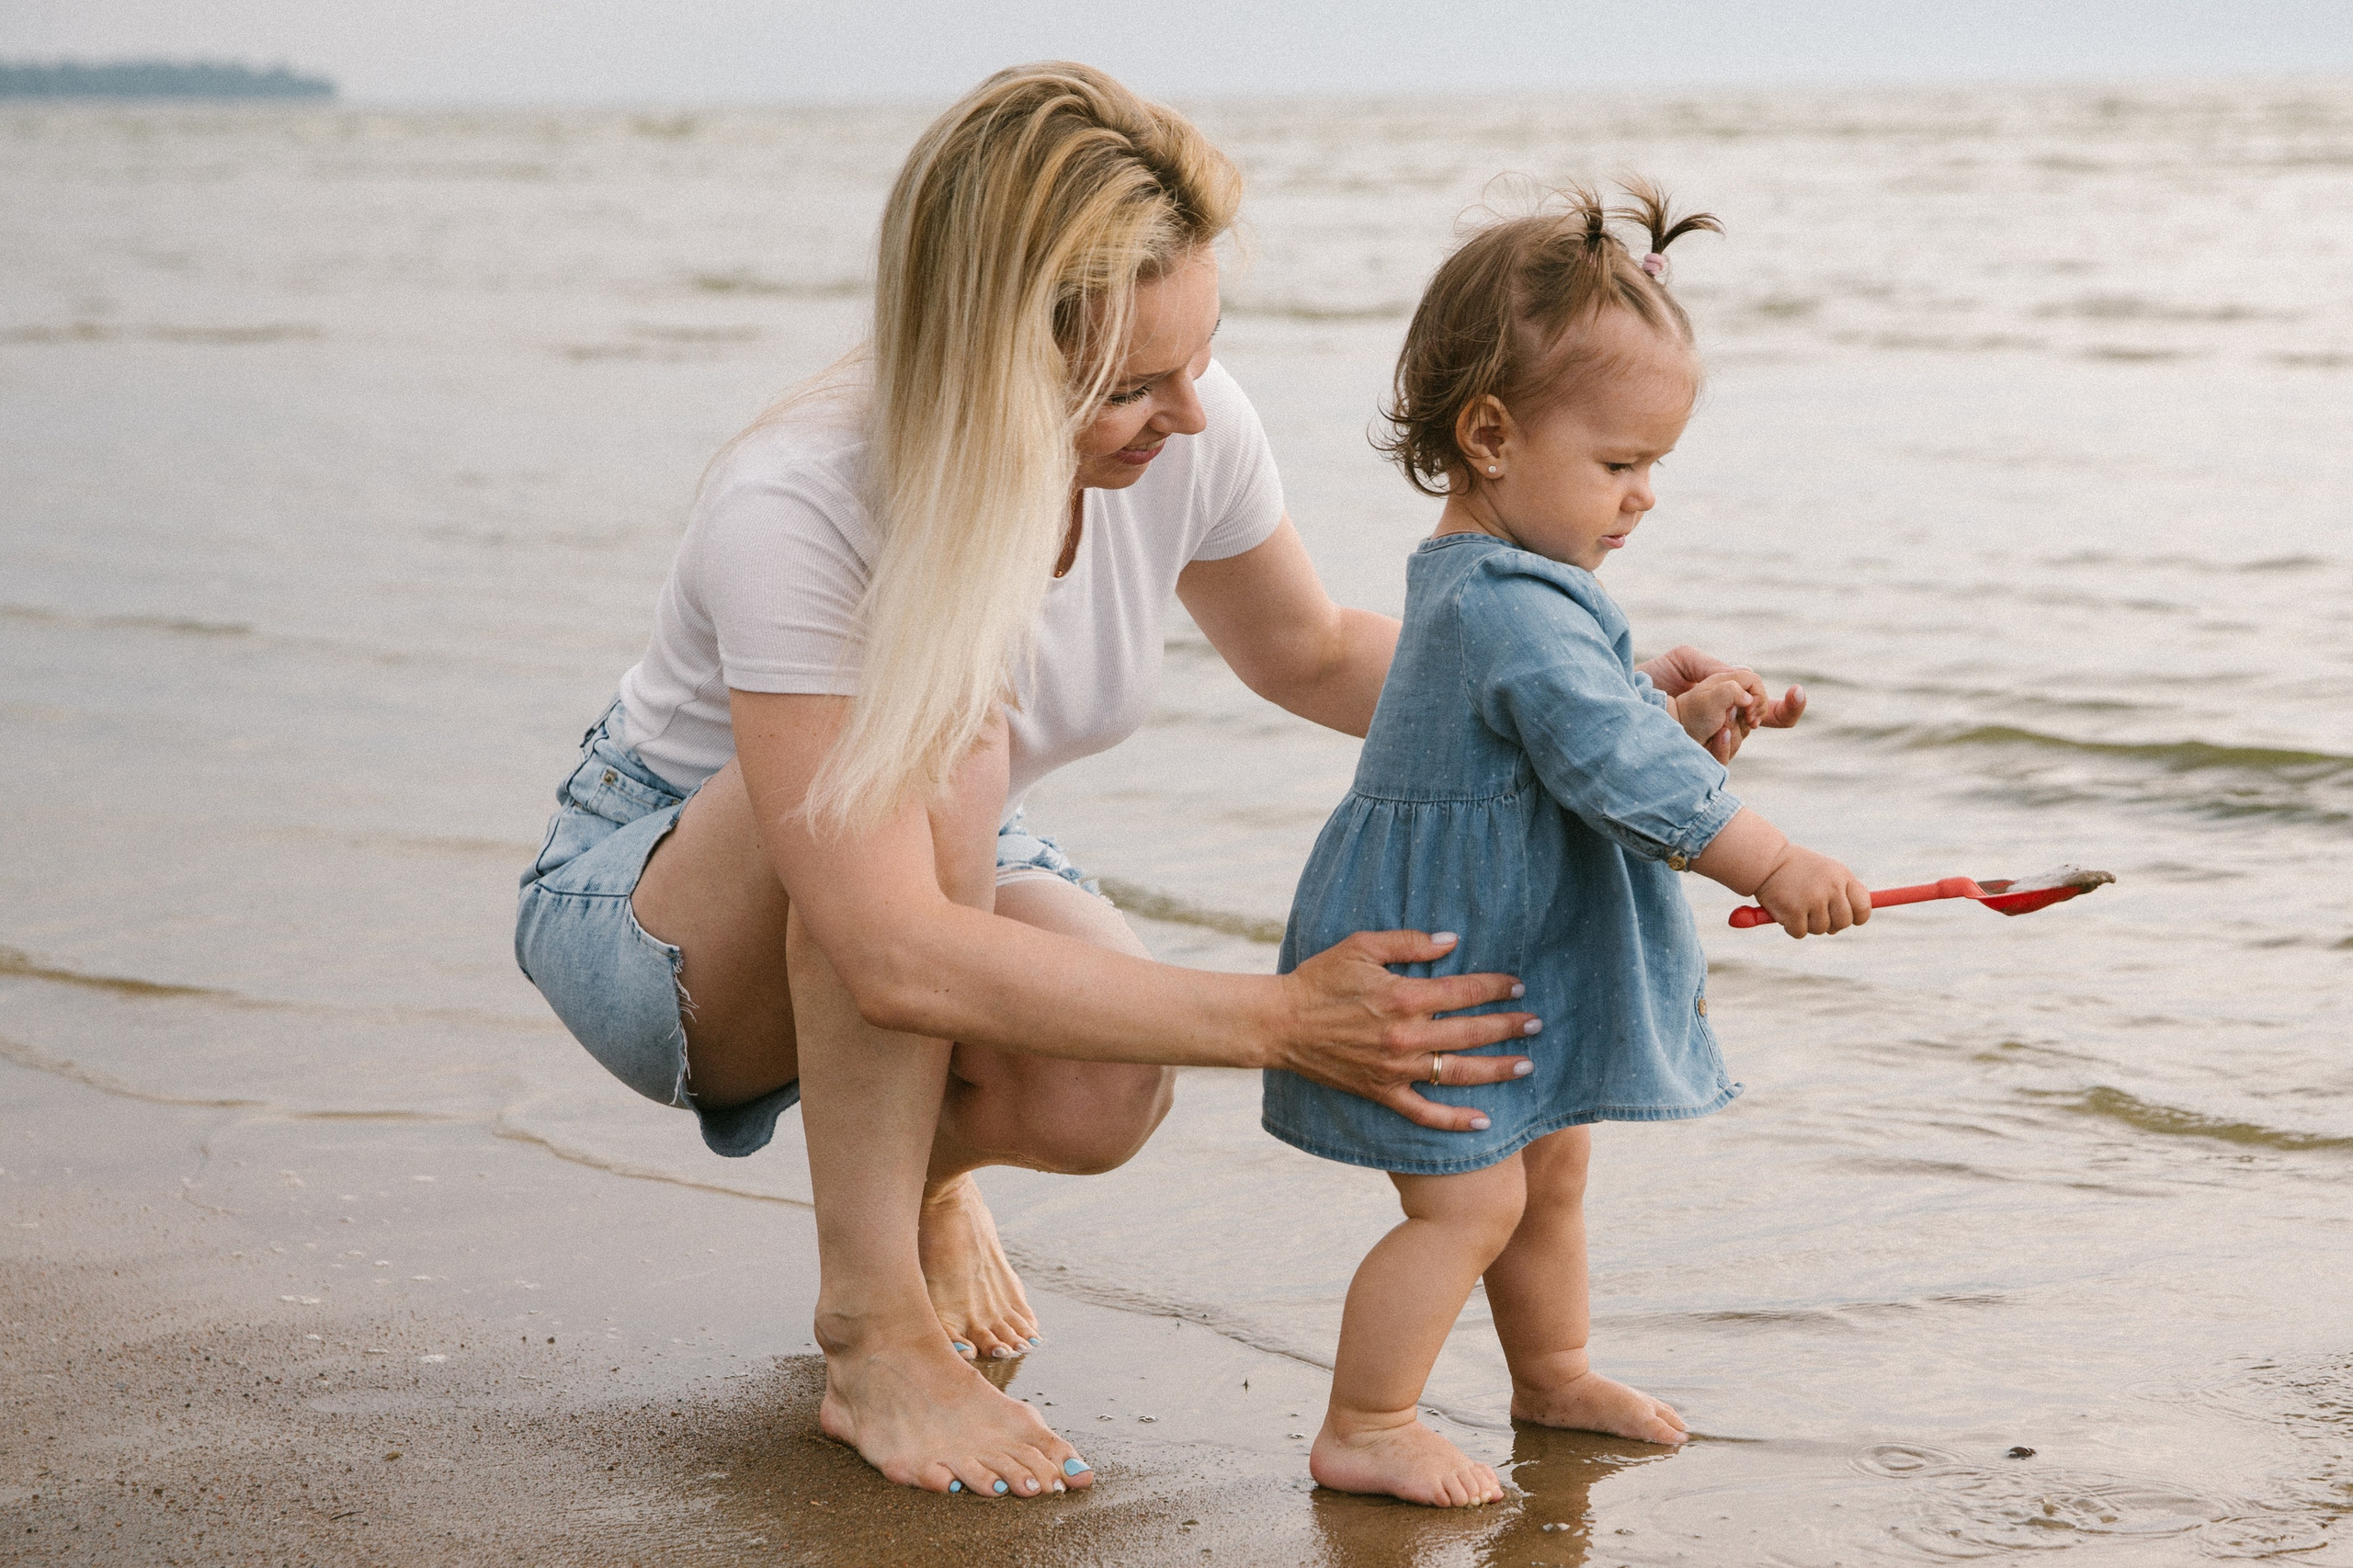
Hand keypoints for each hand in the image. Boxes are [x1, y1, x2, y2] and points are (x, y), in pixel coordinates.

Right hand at [1277, 930, 1538, 1131]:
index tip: (1517, 986)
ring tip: (1526, 1065)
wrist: (1280, 1024)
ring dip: (1496, 1069)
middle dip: (1508, 1026)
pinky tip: (1483, 1123)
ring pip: (1458, 1073)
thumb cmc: (1319, 979)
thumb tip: (1451, 941)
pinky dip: (1454, 1121)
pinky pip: (1424, 1113)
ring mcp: (1396, 1068)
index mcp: (1403, 996)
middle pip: (1471, 1032)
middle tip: (1536, 1023)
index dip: (1495, 988)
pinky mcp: (1382, 1092)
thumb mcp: (1361, 946)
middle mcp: (1406, 1035)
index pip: (1463, 992)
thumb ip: (1409, 942)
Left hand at [1638, 646, 1806, 760]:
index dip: (1788, 707)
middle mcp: (1721, 726)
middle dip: (1756, 712)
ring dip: (1734, 726)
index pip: (1766, 711)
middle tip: (1745, 708)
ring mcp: (1708, 746)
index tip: (1798, 692)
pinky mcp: (1693, 764)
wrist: (1617, 697)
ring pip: (1740, 742)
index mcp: (1726, 702)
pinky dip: (1724, 746)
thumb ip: (1717, 669)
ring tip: (1717, 717)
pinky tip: (1718, 733)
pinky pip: (1720, 761)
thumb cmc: (1650, 679)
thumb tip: (1743, 688)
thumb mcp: (1685, 662)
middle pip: (1757, 725)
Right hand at [1750, 845, 1871, 937]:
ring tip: (1797, 905)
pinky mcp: (1794, 912)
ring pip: (1821, 929)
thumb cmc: (1797, 868)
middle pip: (1844, 922)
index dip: (1857, 916)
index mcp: (1841, 877)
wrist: (1767, 861)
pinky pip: (1800, 932)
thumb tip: (1845, 924)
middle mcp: (1831, 888)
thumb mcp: (1825, 873)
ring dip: (1808, 923)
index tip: (1849, 918)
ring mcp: (1813, 901)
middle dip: (1832, 923)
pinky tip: (1785, 910)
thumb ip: (1840, 893)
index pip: (1863, 906)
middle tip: (1817, 914)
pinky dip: (1791, 927)